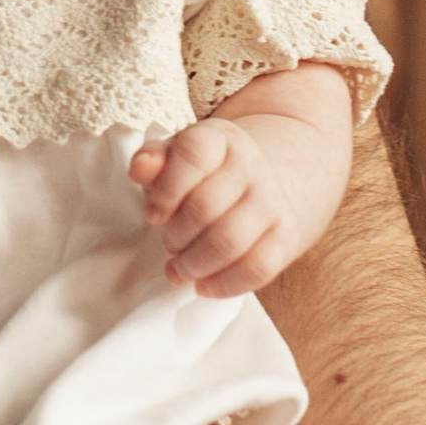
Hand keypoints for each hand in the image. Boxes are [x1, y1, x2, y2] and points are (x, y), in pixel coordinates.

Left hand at [130, 111, 316, 298]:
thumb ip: (152, 160)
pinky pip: (258, 267)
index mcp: (219, 138)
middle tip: (169, 245)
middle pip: (205, 207)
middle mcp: (250, 164)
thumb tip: (140, 169)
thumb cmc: (204, 174)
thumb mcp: (176, 157)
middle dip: (176, 236)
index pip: (193, 156)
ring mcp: (271, 200)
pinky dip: (225, 284)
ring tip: (179, 270)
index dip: (166, 190)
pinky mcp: (285, 234)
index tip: (153, 215)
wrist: (261, 182)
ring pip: (229, 242)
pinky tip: (204, 286)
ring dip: (195, 264)